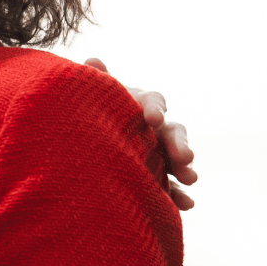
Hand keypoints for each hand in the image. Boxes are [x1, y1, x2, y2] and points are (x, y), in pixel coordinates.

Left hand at [84, 58, 196, 210]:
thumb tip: (92, 60)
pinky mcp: (156, 176)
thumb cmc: (85, 112)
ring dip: (185, 168)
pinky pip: (171, 185)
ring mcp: (157, 151)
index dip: (155, 107)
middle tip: (185, 157)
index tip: (152, 118)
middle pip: (172, 131)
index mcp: (137, 102)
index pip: (152, 100)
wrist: (76, 142)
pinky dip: (179, 194)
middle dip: (179, 143)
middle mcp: (152, 126)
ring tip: (190, 179)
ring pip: (177, 158)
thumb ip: (94, 83)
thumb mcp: (88, 97)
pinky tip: (187, 205)